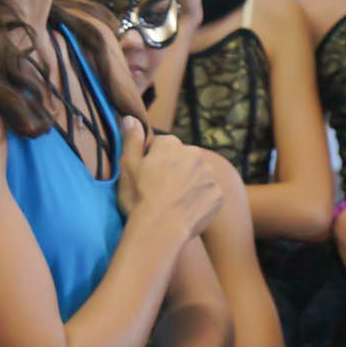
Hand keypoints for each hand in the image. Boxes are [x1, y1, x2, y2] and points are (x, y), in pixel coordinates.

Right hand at [117, 118, 223, 239]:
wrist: (160, 229)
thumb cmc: (139, 197)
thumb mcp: (127, 166)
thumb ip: (131, 139)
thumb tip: (130, 117)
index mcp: (171, 144)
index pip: (162, 146)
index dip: (153, 162)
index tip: (147, 177)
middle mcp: (194, 154)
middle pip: (183, 159)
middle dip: (175, 170)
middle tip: (160, 191)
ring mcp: (209, 174)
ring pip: (198, 176)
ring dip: (190, 184)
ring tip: (174, 203)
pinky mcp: (218, 194)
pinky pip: (209, 194)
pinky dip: (201, 201)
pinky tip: (187, 211)